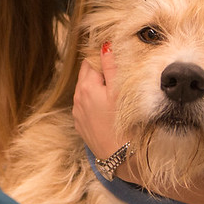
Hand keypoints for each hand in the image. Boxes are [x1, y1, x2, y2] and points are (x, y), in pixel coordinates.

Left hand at [72, 43, 125, 160]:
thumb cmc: (125, 123)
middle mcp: (78, 98)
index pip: (90, 61)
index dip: (101, 57)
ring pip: (84, 89)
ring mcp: (78, 112)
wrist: (121, 158)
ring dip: (95, 85)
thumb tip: (105, 46)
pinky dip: (93, 100)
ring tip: (112, 88)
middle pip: (85, 74)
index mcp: (87, 86)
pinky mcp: (81, 125)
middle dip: (97, 70)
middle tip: (114, 70)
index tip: (113, 57)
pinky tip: (107, 105)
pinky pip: (85, 105)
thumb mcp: (120, 91)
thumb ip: (111, 66)